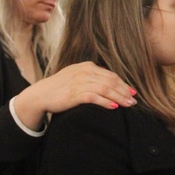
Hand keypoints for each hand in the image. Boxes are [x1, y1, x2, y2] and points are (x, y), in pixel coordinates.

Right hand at [14, 62, 136, 128]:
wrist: (40, 94)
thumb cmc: (59, 87)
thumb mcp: (76, 77)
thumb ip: (91, 77)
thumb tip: (108, 83)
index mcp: (87, 66)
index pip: (110, 75)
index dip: (123, 83)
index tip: (132, 92)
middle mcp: (85, 72)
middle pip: (111, 81)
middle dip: (124, 91)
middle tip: (134, 100)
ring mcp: (80, 82)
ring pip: (106, 89)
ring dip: (119, 97)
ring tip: (129, 104)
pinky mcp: (75, 93)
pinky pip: (94, 97)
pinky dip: (106, 102)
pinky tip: (114, 107)